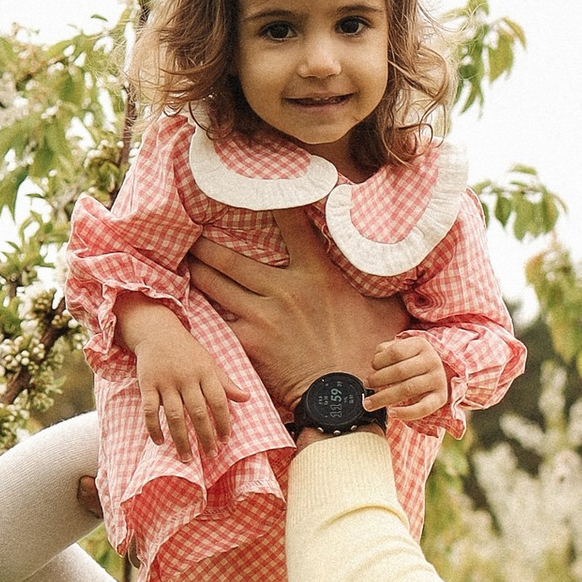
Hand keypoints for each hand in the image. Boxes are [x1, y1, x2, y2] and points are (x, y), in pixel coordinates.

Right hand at [119, 297, 234, 458]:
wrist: (156, 330)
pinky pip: (149, 410)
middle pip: (198, 412)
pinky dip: (153, 427)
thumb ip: (226, 383)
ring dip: (181, 439)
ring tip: (187, 458)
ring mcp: (165, 381)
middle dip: (206, 437)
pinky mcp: (146, 384)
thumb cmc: (187, 350)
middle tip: (211, 456)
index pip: (219, 401)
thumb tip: (247, 398)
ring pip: (174, 416)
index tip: (225, 441)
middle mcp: (186, 378)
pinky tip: (159, 442)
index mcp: (205, 372)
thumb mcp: (209, 362)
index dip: (224, 423)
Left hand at [189, 212, 384, 411]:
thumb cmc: (368, 353)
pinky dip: (200, 310)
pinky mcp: (250, 343)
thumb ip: (381, 284)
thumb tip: (399, 264)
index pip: (292, 225)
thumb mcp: (383, 309)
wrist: (344, 396)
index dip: (273, 200)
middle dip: (206, 243)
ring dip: (196, 271)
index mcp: (316, 275)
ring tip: (182, 259)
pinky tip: (186, 302)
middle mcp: (285, 290)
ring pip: (216, 285)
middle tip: (187, 229)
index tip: (254, 185)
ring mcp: (263, 316)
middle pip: (232, 258)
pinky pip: (217, 321)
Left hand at [366, 334, 449, 422]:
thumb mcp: (400, 349)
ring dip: (385, 397)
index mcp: (421, 344)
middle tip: (366, 386)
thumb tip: (374, 368)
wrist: (435, 371)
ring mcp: (438, 379)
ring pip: (408, 389)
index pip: (396, 352)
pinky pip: (423, 408)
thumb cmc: (411, 361)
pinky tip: (392, 413)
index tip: (371, 368)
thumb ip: (385, 352)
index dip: (380, 361)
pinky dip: (406, 413)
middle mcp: (432, 360)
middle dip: (378, 380)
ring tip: (370, 403)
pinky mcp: (441, 396)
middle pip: (400, 371)